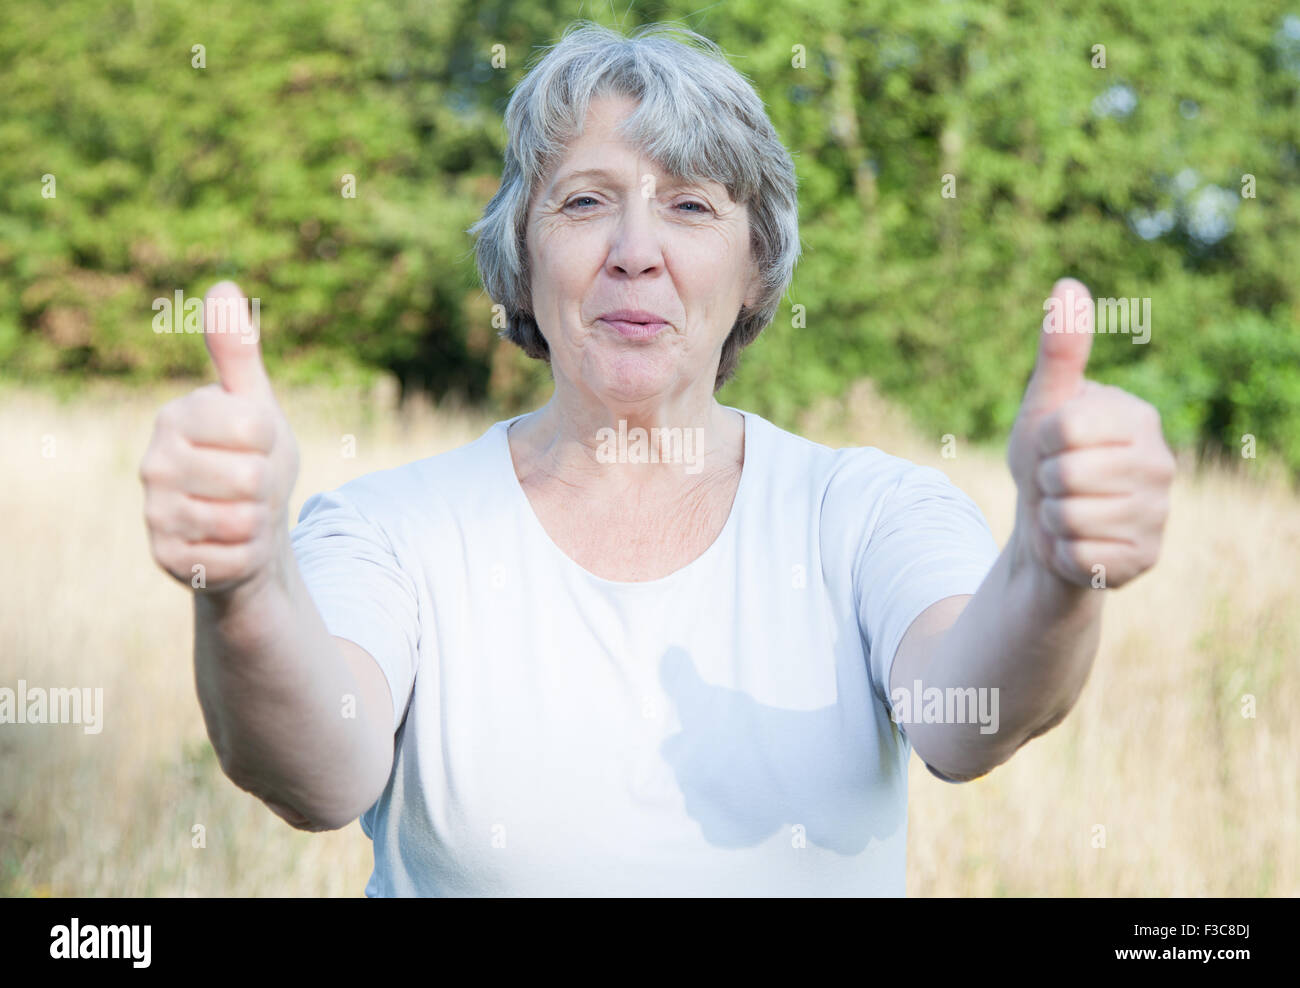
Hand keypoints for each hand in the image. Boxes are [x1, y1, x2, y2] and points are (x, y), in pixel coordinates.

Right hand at [140, 282, 299, 593]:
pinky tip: (229, 544)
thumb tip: (222, 284)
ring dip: (258, 522)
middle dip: (266, 487)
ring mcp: (154, 512)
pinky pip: (235, 558)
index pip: (255, 427)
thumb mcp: (254, 403)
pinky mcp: (166, 556)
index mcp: (178, 416)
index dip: (271, 440)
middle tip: (250, 486)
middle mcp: (154, 462)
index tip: (255, 444)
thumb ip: (238, 351)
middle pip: (251, 478)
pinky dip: (246, 555)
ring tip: (242, 513)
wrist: (244, 527)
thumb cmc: (251, 457)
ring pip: (243, 521)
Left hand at [1006, 278, 1174, 588]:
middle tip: (1057, 484)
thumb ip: (1059, 351)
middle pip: (1065, 475)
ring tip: (1066, 512)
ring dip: (1051, 519)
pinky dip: (1062, 552)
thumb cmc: (1047, 459)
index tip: (1052, 446)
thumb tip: (1068, 285)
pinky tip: (1076, 543)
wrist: (1048, 527)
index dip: (1041, 441)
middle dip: (1044, 483)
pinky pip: (1079, 554)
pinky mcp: (1144, 557)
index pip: (1065, 428)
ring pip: (1070, 517)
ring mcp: (1157, 513)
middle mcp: (1160, 462)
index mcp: (1136, 417)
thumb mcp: (1044, 405)